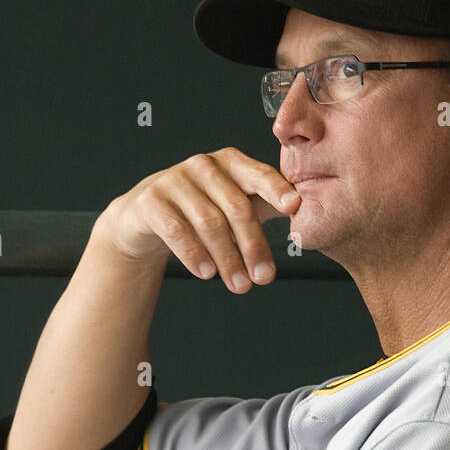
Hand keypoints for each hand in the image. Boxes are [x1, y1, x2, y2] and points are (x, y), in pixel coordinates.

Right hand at [99, 147, 302, 292]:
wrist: (145, 217)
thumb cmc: (199, 210)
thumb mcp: (232, 205)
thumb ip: (264, 206)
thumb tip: (304, 216)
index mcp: (230, 163)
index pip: (258, 174)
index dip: (276, 190)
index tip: (293, 208)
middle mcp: (203, 166)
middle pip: (236, 207)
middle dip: (254, 246)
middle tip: (264, 278)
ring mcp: (174, 181)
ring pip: (209, 222)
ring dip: (227, 259)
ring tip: (239, 286)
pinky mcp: (151, 201)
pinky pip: (177, 230)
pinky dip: (195, 254)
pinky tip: (206, 273)